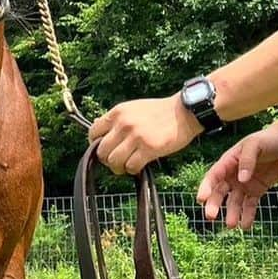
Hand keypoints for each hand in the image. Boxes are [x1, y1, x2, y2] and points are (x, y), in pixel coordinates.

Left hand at [88, 95, 202, 174]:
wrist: (184, 112)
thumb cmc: (159, 112)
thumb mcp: (133, 108)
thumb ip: (116, 120)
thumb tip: (98, 129)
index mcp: (118, 113)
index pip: (93, 132)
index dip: (96, 144)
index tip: (105, 149)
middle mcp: (123, 124)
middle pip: (101, 151)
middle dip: (107, 160)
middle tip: (117, 161)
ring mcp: (136, 136)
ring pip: (113, 161)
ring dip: (119, 168)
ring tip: (126, 165)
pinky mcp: (149, 148)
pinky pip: (131, 166)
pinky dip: (133, 170)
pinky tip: (139, 166)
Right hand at [196, 128, 277, 229]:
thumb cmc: (267, 140)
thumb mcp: (255, 145)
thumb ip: (247, 160)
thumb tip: (242, 179)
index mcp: (228, 162)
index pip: (213, 176)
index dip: (206, 187)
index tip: (201, 199)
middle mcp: (232, 175)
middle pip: (219, 192)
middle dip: (214, 204)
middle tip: (211, 216)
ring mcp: (243, 185)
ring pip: (234, 202)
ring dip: (232, 213)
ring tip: (232, 225)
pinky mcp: (256, 191)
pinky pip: (249, 205)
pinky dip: (247, 215)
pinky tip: (246, 225)